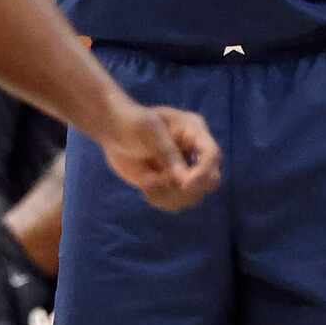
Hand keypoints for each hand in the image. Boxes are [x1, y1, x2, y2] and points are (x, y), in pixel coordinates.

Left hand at [100, 103, 220, 211]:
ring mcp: (185, 169)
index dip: (203, 172)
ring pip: (194, 196)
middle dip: (188, 188)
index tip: (184, 184)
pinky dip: (162, 201)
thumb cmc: (132, 122)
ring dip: (171, 196)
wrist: (113, 130)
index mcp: (194, 132)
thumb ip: (168, 154)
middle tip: (160, 183)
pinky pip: (177, 202)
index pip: (212, 155)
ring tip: (148, 184)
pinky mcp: (171, 183)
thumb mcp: (149, 132)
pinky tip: (146, 189)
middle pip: (211, 180)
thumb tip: (184, 180)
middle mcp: (195, 152)